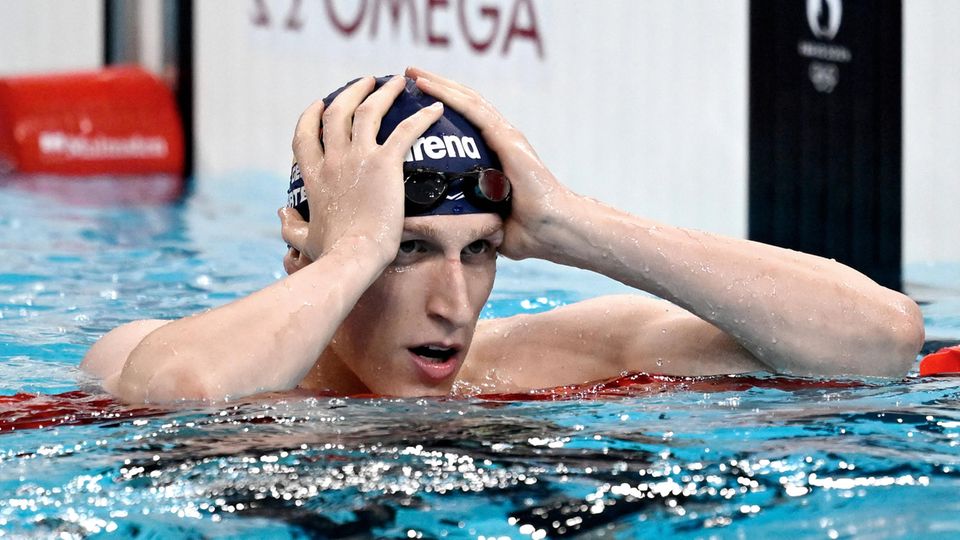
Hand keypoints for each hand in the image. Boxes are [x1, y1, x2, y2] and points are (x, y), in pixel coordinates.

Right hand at [280, 75, 444, 263]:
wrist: (353, 256)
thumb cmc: (332, 254)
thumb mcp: (304, 239)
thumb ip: (290, 226)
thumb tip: (281, 212)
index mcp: (314, 177)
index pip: (305, 136)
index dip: (311, 116)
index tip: (319, 104)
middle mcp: (333, 160)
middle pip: (337, 113)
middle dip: (351, 93)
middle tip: (366, 83)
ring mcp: (358, 158)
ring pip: (367, 111)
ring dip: (383, 93)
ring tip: (398, 82)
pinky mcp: (384, 164)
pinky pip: (405, 131)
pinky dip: (421, 118)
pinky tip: (435, 109)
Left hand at [405, 67, 575, 260]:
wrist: (554, 230)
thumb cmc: (528, 232)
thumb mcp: (489, 221)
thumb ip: (470, 217)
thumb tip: (445, 229)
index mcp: (498, 154)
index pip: (468, 122)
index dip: (444, 107)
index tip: (417, 100)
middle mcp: (502, 138)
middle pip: (465, 104)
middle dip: (437, 87)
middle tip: (409, 76)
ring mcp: (506, 136)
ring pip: (467, 100)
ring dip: (438, 84)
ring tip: (413, 73)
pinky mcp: (508, 139)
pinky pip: (474, 111)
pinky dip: (448, 96)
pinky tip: (427, 86)